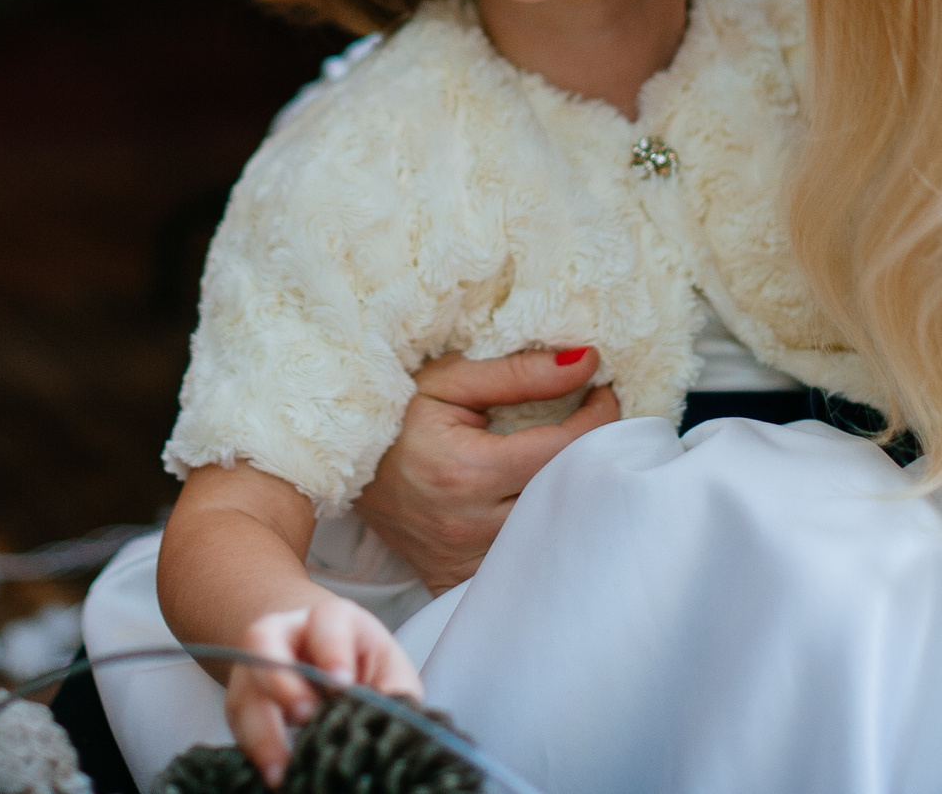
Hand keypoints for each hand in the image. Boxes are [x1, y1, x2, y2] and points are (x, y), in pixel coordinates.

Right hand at [226, 595, 421, 787]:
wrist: (326, 662)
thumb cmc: (364, 666)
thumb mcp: (390, 672)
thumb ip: (393, 694)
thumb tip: (391, 728)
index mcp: (333, 619)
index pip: (327, 620)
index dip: (332, 650)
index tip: (341, 683)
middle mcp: (285, 633)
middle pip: (265, 642)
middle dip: (281, 680)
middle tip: (305, 717)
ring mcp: (256, 664)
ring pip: (244, 686)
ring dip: (261, 731)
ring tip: (282, 772)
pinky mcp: (241, 699)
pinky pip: (237, 722)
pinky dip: (254, 750)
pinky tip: (274, 775)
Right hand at [352, 349, 620, 590]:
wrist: (336, 463)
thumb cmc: (392, 414)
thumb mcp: (447, 380)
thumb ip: (519, 373)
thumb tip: (586, 363)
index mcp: (467, 471)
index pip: (563, 449)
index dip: (598, 418)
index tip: (605, 392)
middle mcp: (470, 525)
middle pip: (565, 494)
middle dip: (592, 455)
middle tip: (597, 422)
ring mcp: (465, 559)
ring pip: (549, 530)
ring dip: (569, 492)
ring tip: (569, 455)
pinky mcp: (459, 577)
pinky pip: (521, 559)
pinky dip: (539, 528)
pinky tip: (539, 498)